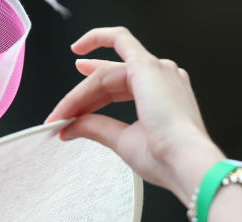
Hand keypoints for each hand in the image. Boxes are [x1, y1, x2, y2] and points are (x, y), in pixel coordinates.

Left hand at [45, 27, 224, 204]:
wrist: (183, 162)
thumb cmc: (165, 158)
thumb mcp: (123, 141)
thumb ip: (97, 128)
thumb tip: (70, 127)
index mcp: (163, 96)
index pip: (116, 90)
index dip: (89, 102)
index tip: (67, 118)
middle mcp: (163, 78)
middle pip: (109, 80)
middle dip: (80, 98)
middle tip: (58, 117)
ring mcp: (157, 69)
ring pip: (107, 72)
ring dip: (80, 92)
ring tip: (61, 113)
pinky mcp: (147, 66)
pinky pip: (118, 40)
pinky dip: (97, 39)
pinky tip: (78, 47)